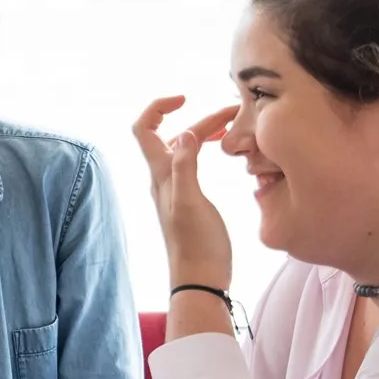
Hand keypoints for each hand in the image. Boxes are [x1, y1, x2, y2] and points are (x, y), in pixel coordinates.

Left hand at [131, 95, 237, 289]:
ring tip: (234, 127)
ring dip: (205, 133)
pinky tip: (226, 153)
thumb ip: (185, 168)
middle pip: (173, 136)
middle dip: (199, 119)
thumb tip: (183, 134)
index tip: (185, 98)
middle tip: (233, 114)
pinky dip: (207, 151)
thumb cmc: (197, 245)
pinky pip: (193, 165)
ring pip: (185, 149)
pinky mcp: (189, 201)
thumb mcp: (191, 202)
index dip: (158, 108)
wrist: (200, 280)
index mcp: (160, 174)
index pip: (144, 129)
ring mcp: (175, 190)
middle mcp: (163, 179)